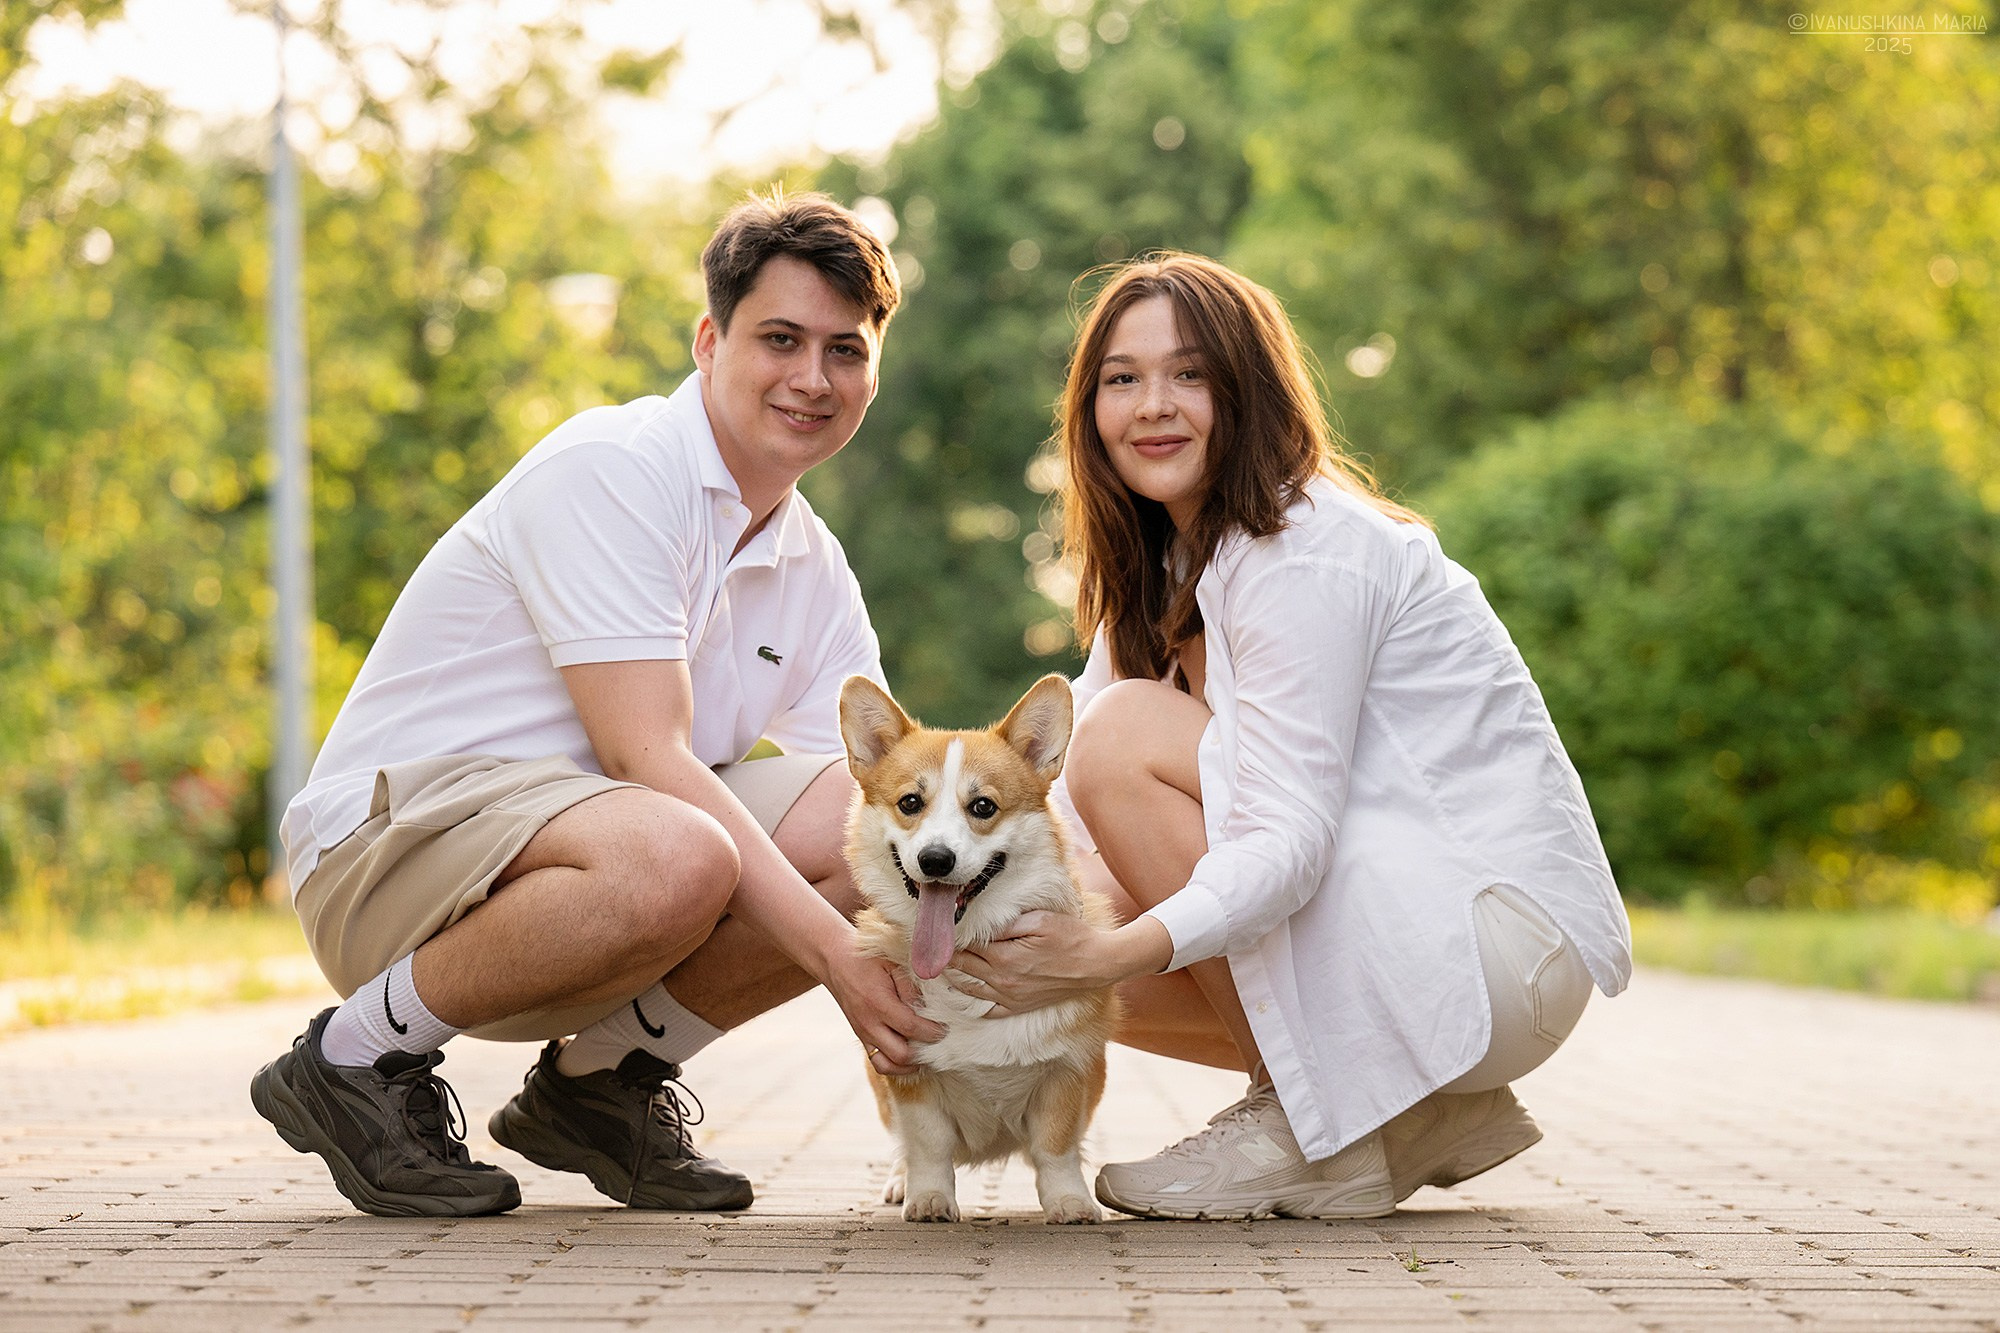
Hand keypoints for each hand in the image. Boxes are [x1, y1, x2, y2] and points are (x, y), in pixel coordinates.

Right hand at [822, 941, 945, 1075]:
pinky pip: (879, 1063)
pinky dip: (896, 1065)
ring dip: (910, 1065)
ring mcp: (863, 1034)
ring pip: (889, 1066)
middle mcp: (868, 1024)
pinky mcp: (861, 1038)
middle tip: (939, 1043)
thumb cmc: (866, 958)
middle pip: (901, 1054)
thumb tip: (929, 1010)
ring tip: (926, 1053)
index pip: (911, 1028)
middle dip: (925, 1052)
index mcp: (878, 1003)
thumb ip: (911, 988)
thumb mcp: (893, 964)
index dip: (933, 1032)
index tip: (947, 1029)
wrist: (834, 960)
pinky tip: (910, 1055)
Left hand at [951, 912, 1171, 1016]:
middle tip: (928, 950)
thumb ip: (1008, 922)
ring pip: (970, 990)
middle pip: (963, 968)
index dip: (949, 940)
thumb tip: (982, 921)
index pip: (965, 948)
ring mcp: (1010, 997)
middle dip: (945, 959)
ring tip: (938, 970)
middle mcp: (1002, 980)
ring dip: (952, 980)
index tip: (935, 932)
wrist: (1097, 965)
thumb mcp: (1040, 919)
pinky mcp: (1019, 1006)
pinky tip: (964, 997)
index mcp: (1004, 957)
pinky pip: (988, 1010)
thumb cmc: (1071, 937)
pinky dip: (973, 1003)